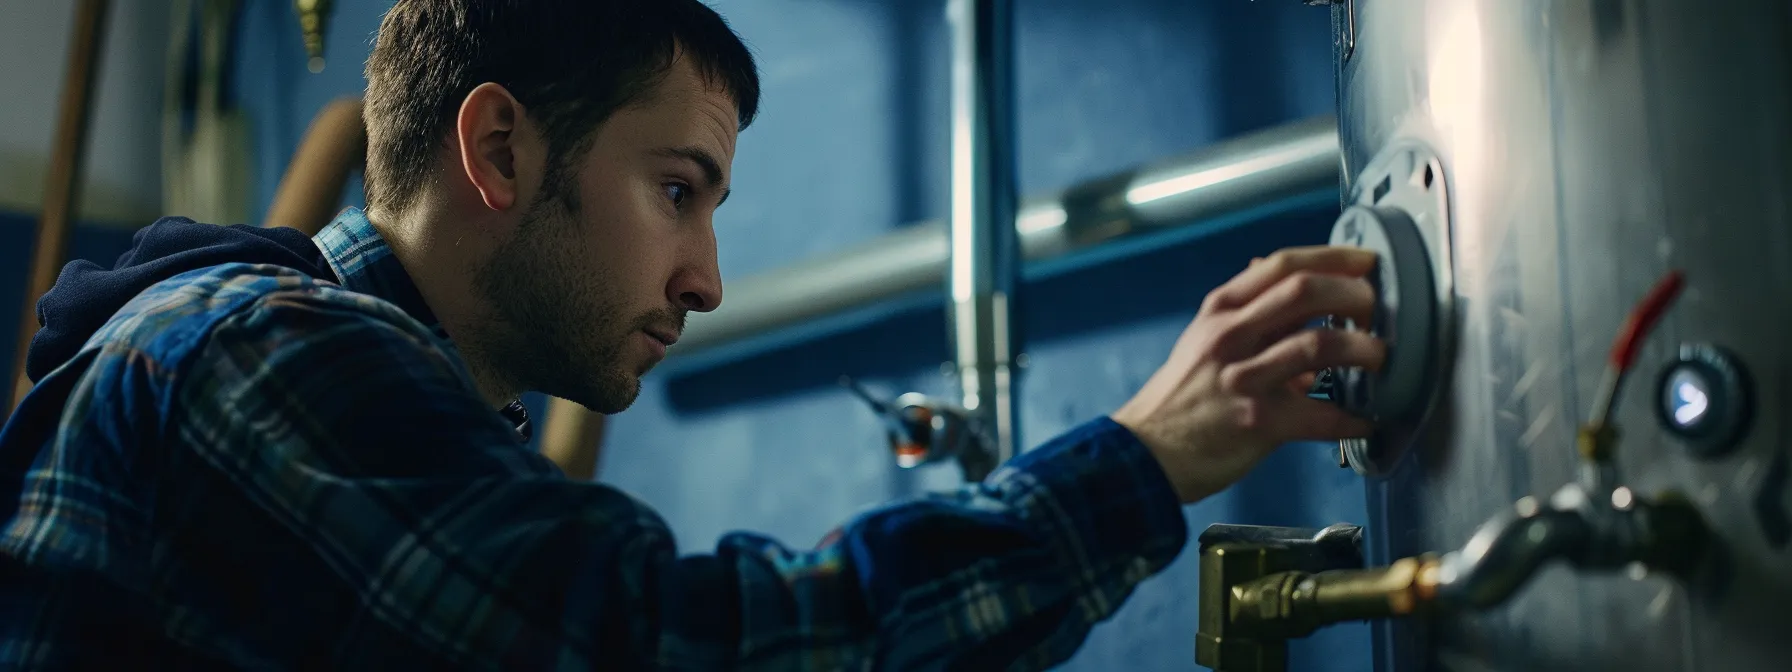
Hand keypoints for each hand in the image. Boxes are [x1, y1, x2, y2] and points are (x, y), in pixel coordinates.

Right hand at [1110, 246, 1384, 502]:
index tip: (1367, 262)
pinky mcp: (1258, 422)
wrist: (1147, 454)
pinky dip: (1353, 418)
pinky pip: (1321, 416)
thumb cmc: (1181, 398)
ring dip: (1365, 349)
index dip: (1333, 257)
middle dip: (1355, 295)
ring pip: (1319, 345)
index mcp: (1220, 310)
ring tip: (1382, 358)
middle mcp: (1230, 336)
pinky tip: (1367, 422)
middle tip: (1381, 309)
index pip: (1282, 265)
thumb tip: (1283, 275)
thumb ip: (1247, 311)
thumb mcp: (1204, 339)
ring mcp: (1244, 378)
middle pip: (1305, 292)